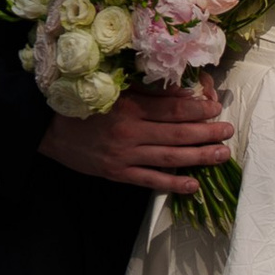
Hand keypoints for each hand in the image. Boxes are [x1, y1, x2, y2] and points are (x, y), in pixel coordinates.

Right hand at [44, 83, 233, 195]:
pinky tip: (193, 185)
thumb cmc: (82, 104)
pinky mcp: (117, 173)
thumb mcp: (113, 90)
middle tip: (228, 131)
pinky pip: (150, 180)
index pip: (172, 108)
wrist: (46, 128)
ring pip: (169, 157)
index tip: (216, 108)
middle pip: (177, 133)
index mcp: (130, 106)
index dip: (198, 109)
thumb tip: (182, 92)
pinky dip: (172, 183)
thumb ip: (146, 92)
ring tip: (221, 155)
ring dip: (199, 157)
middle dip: (207, 132)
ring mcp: (124, 156)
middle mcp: (130, 132)